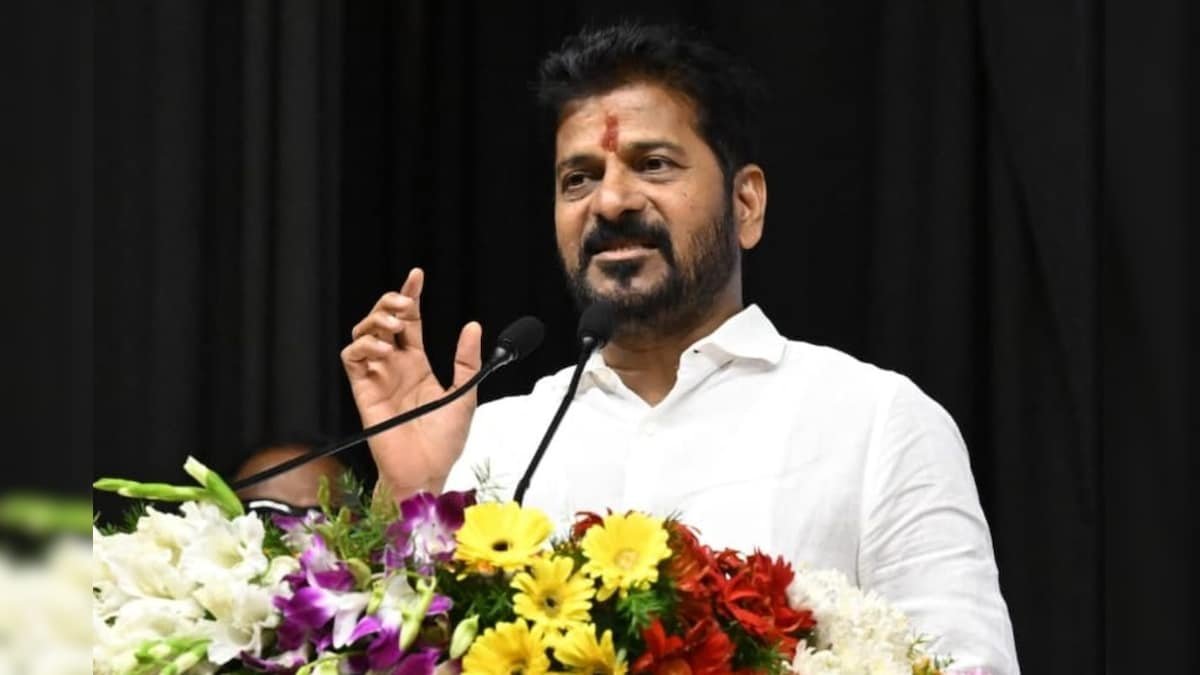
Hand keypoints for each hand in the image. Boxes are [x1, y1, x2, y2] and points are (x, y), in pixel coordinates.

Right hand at [340, 268, 481, 498]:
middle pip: (383, 322)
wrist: (428, 469)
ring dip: (376, 321)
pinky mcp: (363, 390)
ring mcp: (378, 377)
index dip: (411, 298)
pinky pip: (352, 359)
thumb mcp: (465, 393)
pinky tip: (384, 349)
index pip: (411, 322)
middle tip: (405, 304)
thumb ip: (467, 360)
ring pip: (363, 334)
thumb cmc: (445, 440)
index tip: (417, 276)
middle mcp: (395, 367)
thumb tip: (473, 327)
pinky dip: (364, 346)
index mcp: (418, 365)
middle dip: (390, 304)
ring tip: (395, 325)